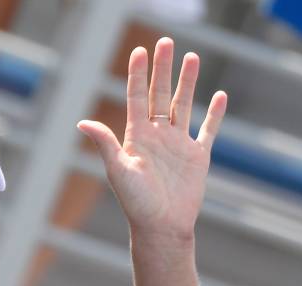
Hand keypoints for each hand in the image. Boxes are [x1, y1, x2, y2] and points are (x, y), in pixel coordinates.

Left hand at [77, 37, 226, 240]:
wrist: (161, 227)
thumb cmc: (135, 202)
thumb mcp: (118, 170)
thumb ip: (105, 143)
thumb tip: (82, 123)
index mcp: (136, 136)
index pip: (137, 97)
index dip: (138, 75)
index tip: (139, 51)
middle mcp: (157, 136)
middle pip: (160, 94)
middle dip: (163, 69)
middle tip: (166, 42)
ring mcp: (178, 144)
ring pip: (184, 105)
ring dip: (188, 82)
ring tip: (192, 57)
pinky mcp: (197, 157)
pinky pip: (208, 130)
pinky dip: (215, 114)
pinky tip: (219, 95)